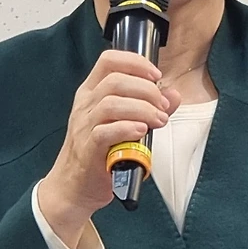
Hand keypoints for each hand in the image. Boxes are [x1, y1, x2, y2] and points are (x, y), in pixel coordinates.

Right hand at [38, 50, 181, 247]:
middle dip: (146, 90)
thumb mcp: (125, 124)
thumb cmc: (100, 152)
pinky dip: (127, 128)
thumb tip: (173, 95)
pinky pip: (104, 132)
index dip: (135, 63)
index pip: (109, 61)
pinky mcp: (87, 148)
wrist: (74, 187)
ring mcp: (83, 126)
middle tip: (162, 107)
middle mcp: (85, 105)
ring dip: (142, 109)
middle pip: (115, 81)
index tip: (156, 76)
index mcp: (92, 92)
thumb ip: (149, 107)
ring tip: (158, 121)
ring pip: (111, 104)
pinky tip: (141, 132)